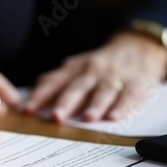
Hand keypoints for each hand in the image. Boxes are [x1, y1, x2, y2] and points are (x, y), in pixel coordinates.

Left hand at [23, 31, 166, 122]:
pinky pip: (129, 95)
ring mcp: (114, 76)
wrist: (138, 47)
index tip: (28, 111)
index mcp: (73, 70)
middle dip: (66, 103)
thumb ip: (54, 81)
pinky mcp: (136, 82)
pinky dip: (122, 106)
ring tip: (87, 119)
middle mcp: (91, 72)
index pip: (53, 84)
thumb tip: (30, 96)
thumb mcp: (74, 68)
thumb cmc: (99, 65)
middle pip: (77, 88)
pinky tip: (115, 117)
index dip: (40, 96)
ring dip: (95, 105)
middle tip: (56, 117)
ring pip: (103, 91)